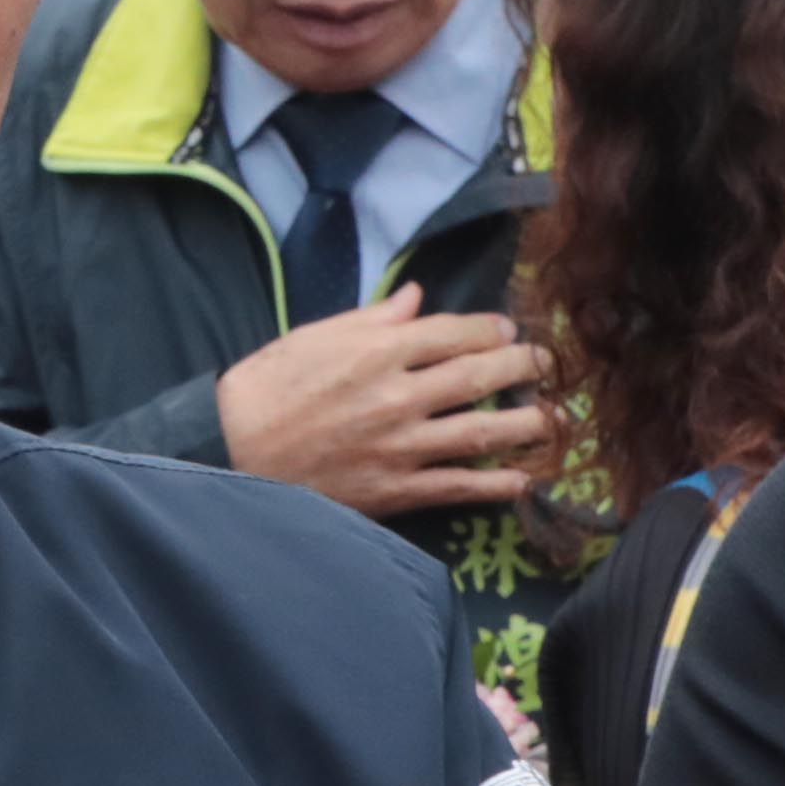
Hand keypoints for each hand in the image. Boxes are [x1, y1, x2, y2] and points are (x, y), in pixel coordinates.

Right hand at [214, 293, 555, 518]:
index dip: (489, 329)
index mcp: (377, 350)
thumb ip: (372, 317)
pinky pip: (457, 486)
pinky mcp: (394, 489)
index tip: (508, 329)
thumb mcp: (312, 336)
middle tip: (547, 363)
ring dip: (527, 425)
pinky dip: (494, 484)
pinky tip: (522, 480)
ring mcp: (399, 446)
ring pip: (482, 432)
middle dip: (523, 366)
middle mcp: (397, 395)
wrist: (230, 453)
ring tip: (555, 419)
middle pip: (480, 377)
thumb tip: (417, 296)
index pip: (454, 333)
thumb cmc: (265, 388)